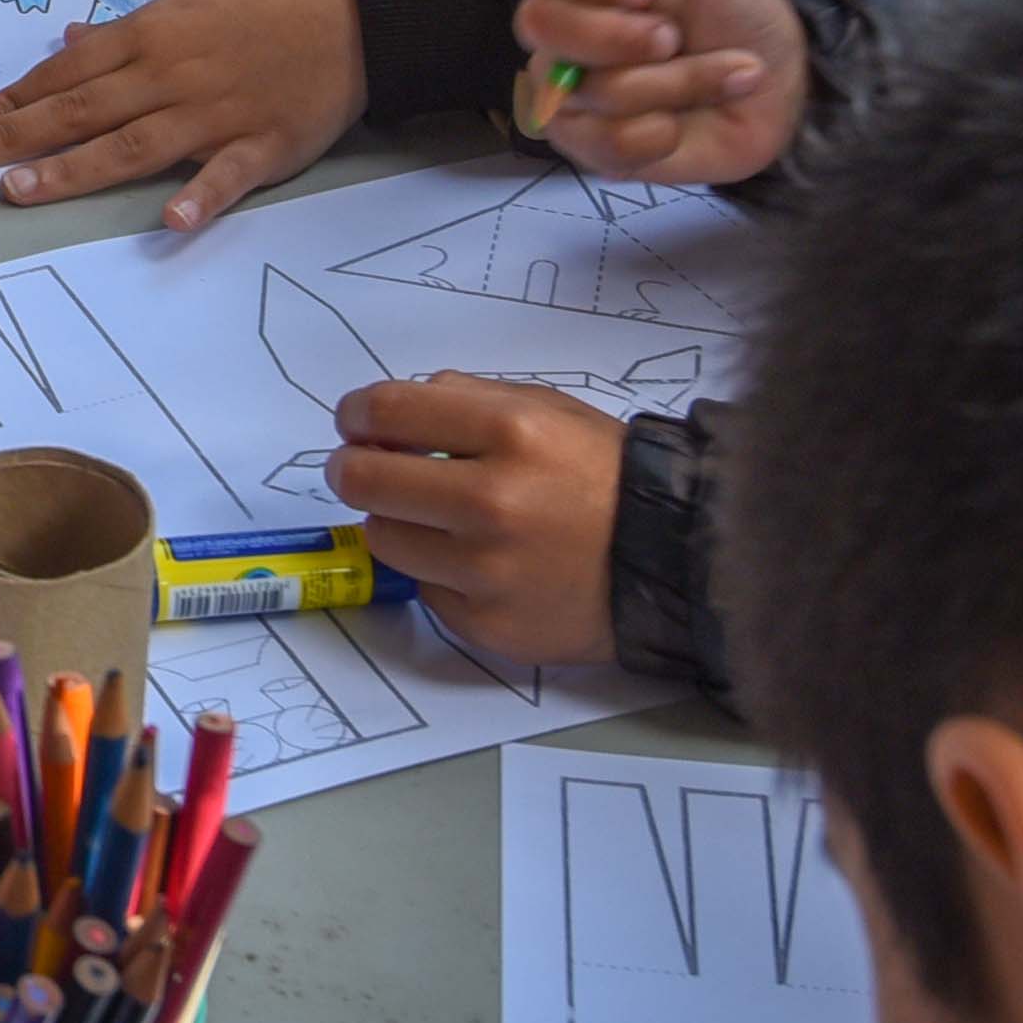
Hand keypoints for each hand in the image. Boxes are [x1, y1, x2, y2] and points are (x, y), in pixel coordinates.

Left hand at [0, 0, 362, 229]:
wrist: (359, 8)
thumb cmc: (270, 0)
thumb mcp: (189, 1)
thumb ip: (129, 31)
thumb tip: (70, 40)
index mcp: (153, 36)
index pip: (67, 71)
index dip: (15, 100)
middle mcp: (173, 74)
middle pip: (83, 108)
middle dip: (18, 135)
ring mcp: (217, 112)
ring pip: (135, 144)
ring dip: (75, 168)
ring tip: (21, 190)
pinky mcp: (265, 144)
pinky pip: (227, 175)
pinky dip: (200, 197)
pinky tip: (168, 221)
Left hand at [323, 379, 623, 666]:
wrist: (669, 559)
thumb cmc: (602, 475)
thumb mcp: (546, 409)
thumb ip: (464, 399)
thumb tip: (385, 416)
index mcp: (509, 433)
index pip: (386, 411)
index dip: (356, 413)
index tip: (356, 422)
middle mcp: (492, 502)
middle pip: (362, 479)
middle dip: (353, 467)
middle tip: (365, 467)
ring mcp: (485, 571)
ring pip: (384, 536)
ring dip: (398, 521)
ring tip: (437, 517)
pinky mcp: (483, 622)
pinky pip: (425, 587)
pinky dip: (439, 571)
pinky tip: (480, 563)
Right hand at [507, 0, 809, 182]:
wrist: (781, 89)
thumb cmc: (737, 14)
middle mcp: (562, 28)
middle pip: (540, 21)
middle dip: (621, 34)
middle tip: (672, 37)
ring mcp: (567, 91)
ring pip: (590, 87)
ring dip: (674, 83)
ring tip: (712, 74)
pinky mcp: (588, 146)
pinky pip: (608, 140)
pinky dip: (664, 131)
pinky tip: (683, 122)